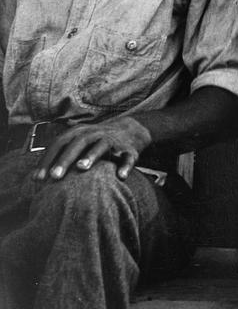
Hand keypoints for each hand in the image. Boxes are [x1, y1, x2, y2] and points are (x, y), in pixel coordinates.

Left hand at [34, 116, 151, 181]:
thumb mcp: (78, 141)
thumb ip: (60, 154)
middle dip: (65, 159)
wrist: (131, 130)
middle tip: (54, 176)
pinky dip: (125, 166)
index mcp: (80, 132)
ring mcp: (113, 141)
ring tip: (82, 167)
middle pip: (79, 143)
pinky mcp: (130, 150)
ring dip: (92, 155)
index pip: (60, 143)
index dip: (48, 160)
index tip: (37, 179)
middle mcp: (96, 134)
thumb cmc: (96, 141)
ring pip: (102, 146)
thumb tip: (34, 178)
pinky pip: (128, 158)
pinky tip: (121, 176)